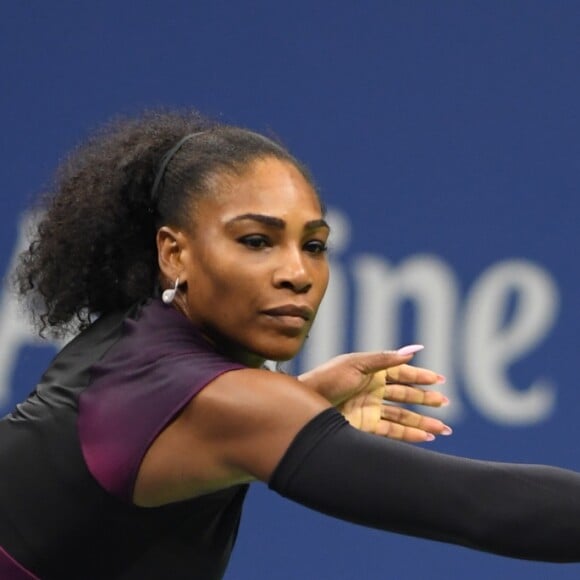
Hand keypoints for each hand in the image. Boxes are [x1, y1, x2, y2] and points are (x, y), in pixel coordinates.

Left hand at [297, 347, 451, 442]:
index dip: (420, 376)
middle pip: (406, 395)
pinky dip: (410, 435)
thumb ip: (385, 359)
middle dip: (426, 399)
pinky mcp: (366, 426)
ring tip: (443, 428)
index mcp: (372, 371)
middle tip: (444, 402)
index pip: (402, 373)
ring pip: (403, 416)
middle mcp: (374, 390)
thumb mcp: (356, 364)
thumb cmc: (327, 378)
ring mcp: (371, 409)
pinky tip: (425, 437)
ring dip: (422, 422)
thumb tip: (414, 349)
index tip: (439, 380)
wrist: (305, 404)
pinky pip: (393, 431)